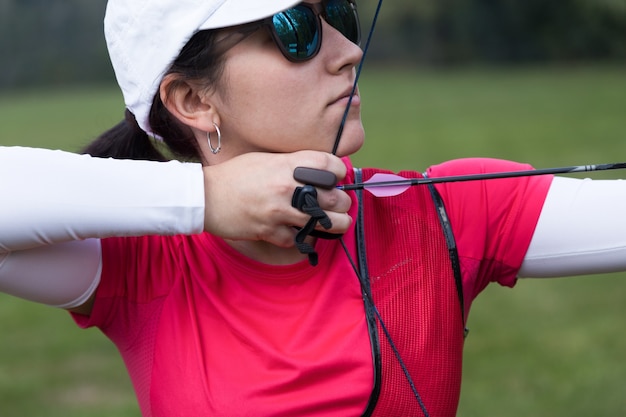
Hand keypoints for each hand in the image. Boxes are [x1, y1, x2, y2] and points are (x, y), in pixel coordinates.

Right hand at [202, 151, 351, 246]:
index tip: (338, 178)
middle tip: (340, 204)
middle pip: (335, 198)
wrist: (205, 196)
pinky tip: (305, 233)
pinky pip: (301, 239)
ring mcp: (280, 211)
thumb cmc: (235, 175)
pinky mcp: (271, 232)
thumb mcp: (266, 159)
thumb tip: (319, 173)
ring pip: (325, 223)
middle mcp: (287, 187)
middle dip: (343, 202)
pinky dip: (305, 238)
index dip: (340, 172)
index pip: (330, 166)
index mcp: (287, 165)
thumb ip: (293, 165)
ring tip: (337, 222)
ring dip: (336, 224)